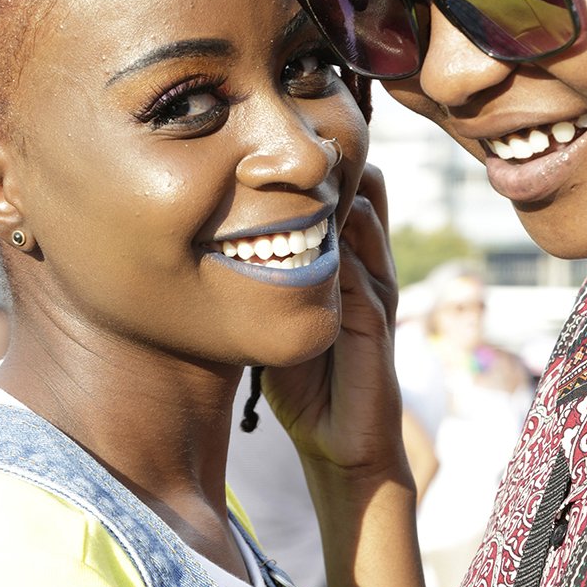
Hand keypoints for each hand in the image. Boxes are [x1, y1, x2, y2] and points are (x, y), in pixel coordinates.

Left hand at [263, 164, 408, 479]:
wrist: (342, 443)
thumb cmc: (308, 383)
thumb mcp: (277, 319)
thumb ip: (262, 283)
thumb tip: (208, 250)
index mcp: (350, 263)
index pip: (350, 191)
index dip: (321, 164)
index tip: (272, 148)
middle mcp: (371, 268)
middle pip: (368, 187)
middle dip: (331, 162)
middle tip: (286, 143)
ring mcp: (378, 292)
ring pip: (368, 217)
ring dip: (333, 192)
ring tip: (292, 172)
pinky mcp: (376, 324)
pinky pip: (362, 271)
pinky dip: (338, 247)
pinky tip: (304, 233)